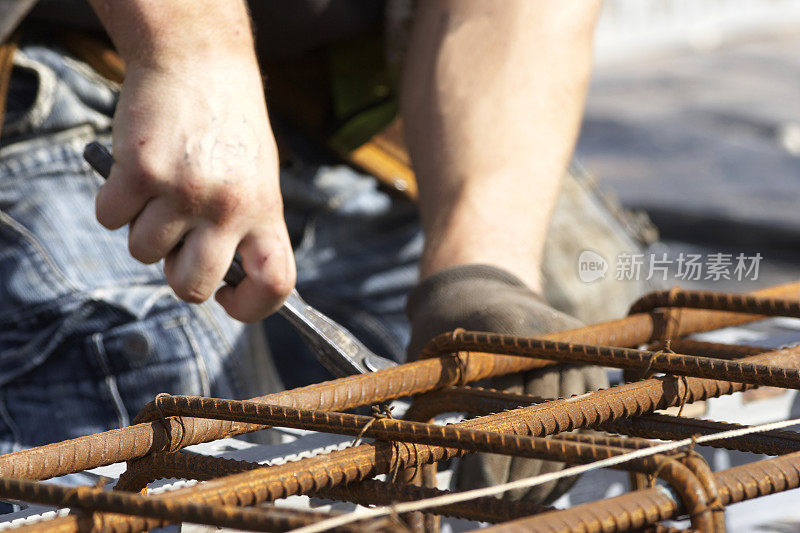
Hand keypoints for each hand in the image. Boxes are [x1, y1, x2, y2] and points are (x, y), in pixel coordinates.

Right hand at [96, 56, 294, 321]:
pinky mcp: (139, 171)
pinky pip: (110, 219)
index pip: (276, 283)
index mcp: (266, 210)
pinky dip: (113, 202)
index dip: (252, 307)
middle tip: (177, 245)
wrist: (198, 61)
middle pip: (193, 287)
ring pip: (142, 253)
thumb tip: (217, 280)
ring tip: (160, 189)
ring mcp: (184, 191)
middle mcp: (229, 207)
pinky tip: (133, 172)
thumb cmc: (229, 126)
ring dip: (142, 229)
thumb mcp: (257, 178)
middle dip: (177, 276)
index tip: (229, 298)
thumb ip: (244, 227)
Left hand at [406, 264, 607, 502]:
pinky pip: (586, 425)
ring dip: (544, 473)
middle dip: (515, 476)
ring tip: (515, 497)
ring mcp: (577, 357)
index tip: (467, 491)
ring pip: (569, 433)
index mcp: (510, 339)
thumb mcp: (430, 359)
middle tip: (489, 500)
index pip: (506, 417)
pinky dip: (567, 457)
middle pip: (541, 430)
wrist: (480, 287)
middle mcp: (552, 347)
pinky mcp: (592, 370)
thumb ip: (434, 403)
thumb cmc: (443, 330)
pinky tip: (542, 482)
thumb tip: (437, 469)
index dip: (487, 463)